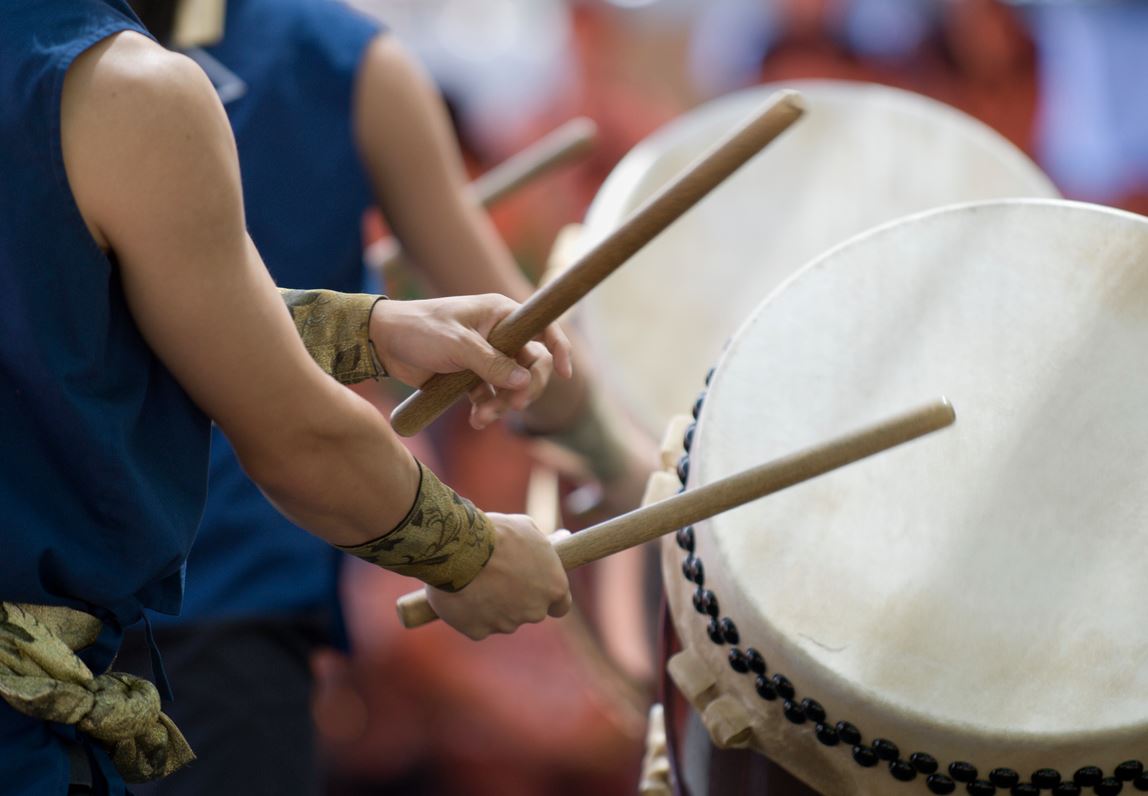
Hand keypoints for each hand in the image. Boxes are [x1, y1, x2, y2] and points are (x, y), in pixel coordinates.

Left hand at [370, 295, 572, 428]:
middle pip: (532, 366)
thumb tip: (524, 381)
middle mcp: (500, 335)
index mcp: (502, 314)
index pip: (544, 328)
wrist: (384, 342)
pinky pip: (492, 397)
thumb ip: (492, 364)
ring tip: (482, 416)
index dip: (559, 348)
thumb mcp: (458, 345)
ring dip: (503, 404)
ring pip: (512, 386)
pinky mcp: (472, 377)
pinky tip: (476, 419)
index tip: (565, 373)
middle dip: (525, 389)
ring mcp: (487, 357)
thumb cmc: (420, 329)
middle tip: (513, 405)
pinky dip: (488, 410)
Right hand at [426, 514, 571, 639]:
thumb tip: (558, 540)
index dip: (547, 597)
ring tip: (474, 579)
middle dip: (516, 599)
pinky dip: (468, 612)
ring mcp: (507, 624)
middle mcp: (535, 611)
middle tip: (496, 577)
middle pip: (529, 611)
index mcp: (554, 586)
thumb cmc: (496, 534)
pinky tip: (460, 592)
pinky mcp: (479, 632)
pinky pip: (475, 624)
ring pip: (501, 618)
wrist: (459, 549)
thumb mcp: (526, 528)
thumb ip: (541, 545)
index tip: (536, 589)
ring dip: (491, 604)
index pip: (560, 604)